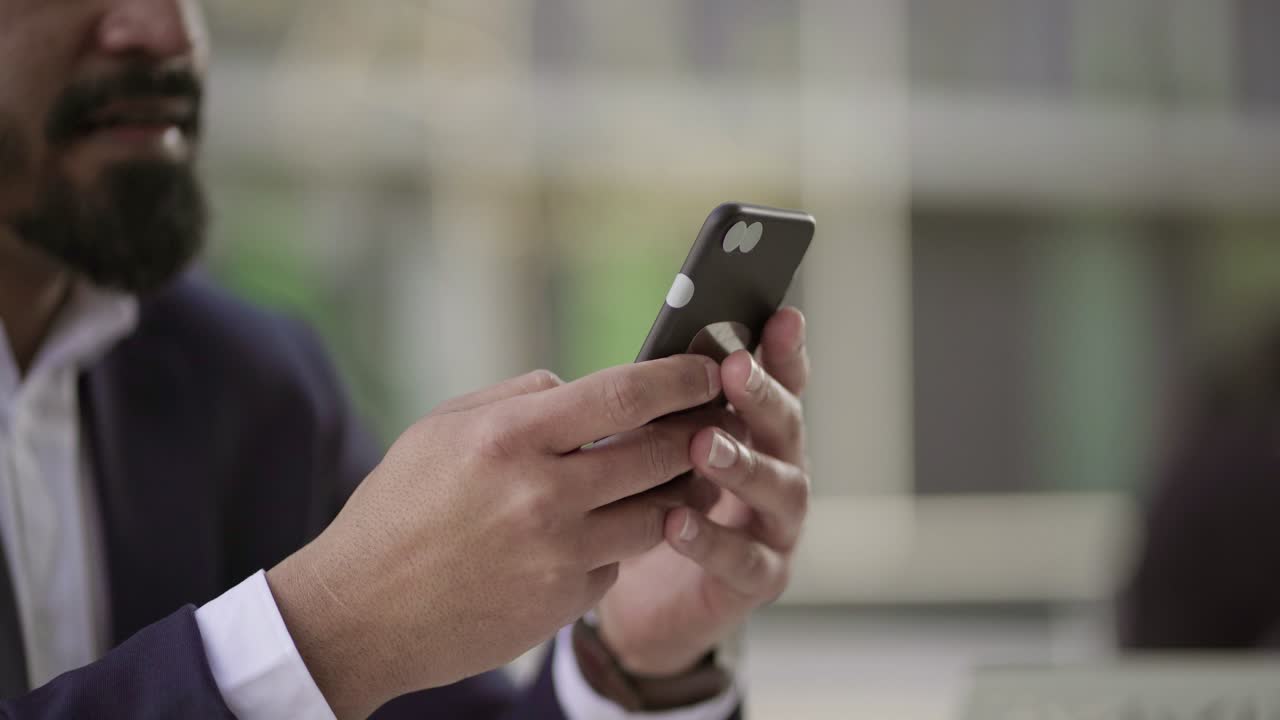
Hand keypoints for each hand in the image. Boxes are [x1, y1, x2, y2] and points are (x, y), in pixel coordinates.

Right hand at [266, 355, 723, 718]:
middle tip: (716, 418)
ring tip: (677, 471)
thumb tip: (579, 386)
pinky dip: (623, 539)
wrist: (361, 614)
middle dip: (698, 431)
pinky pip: (622, 558)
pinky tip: (605, 526)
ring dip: (676, 489)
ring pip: (659, 511)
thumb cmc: (398, 510)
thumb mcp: (442, 429)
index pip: (623, 395)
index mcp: (510, 436)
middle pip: (660, 453)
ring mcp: (560, 553)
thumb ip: (517, 398)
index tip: (708, 368)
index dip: (679, 377)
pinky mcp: (566, 600)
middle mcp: (543, 494)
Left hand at [596, 308, 810, 675]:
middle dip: (761, 396)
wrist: (643, 606)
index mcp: (758, 433)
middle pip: (786, 427)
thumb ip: (665, 412)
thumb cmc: (652, 509)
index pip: (780, 384)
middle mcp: (780, 473)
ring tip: (702, 444)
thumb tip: (646, 356)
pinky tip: (675, 523)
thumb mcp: (655, 452)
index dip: (785, 352)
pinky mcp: (759, 580)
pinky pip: (743, 560)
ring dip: (742, 463)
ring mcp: (776, 528)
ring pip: (779, 490)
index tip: (781, 316)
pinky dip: (711, 541)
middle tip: (733, 370)